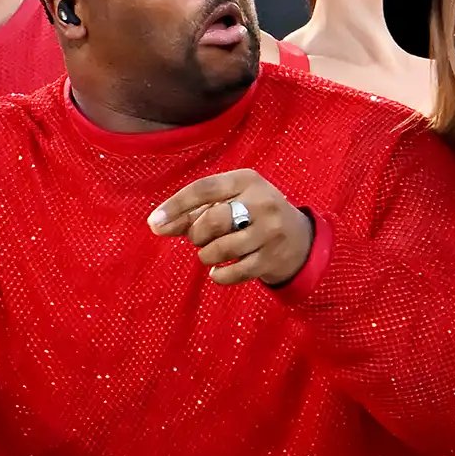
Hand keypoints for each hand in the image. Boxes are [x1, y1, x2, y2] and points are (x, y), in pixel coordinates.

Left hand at [148, 170, 314, 285]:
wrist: (300, 239)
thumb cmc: (252, 216)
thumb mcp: (229, 203)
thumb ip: (192, 213)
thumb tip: (156, 226)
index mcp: (247, 180)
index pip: (204, 189)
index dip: (176, 205)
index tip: (154, 222)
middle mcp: (262, 202)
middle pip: (213, 220)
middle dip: (197, 234)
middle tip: (200, 239)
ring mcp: (270, 232)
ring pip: (222, 249)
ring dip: (207, 256)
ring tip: (211, 253)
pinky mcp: (272, 258)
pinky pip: (235, 272)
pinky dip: (219, 275)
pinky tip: (218, 272)